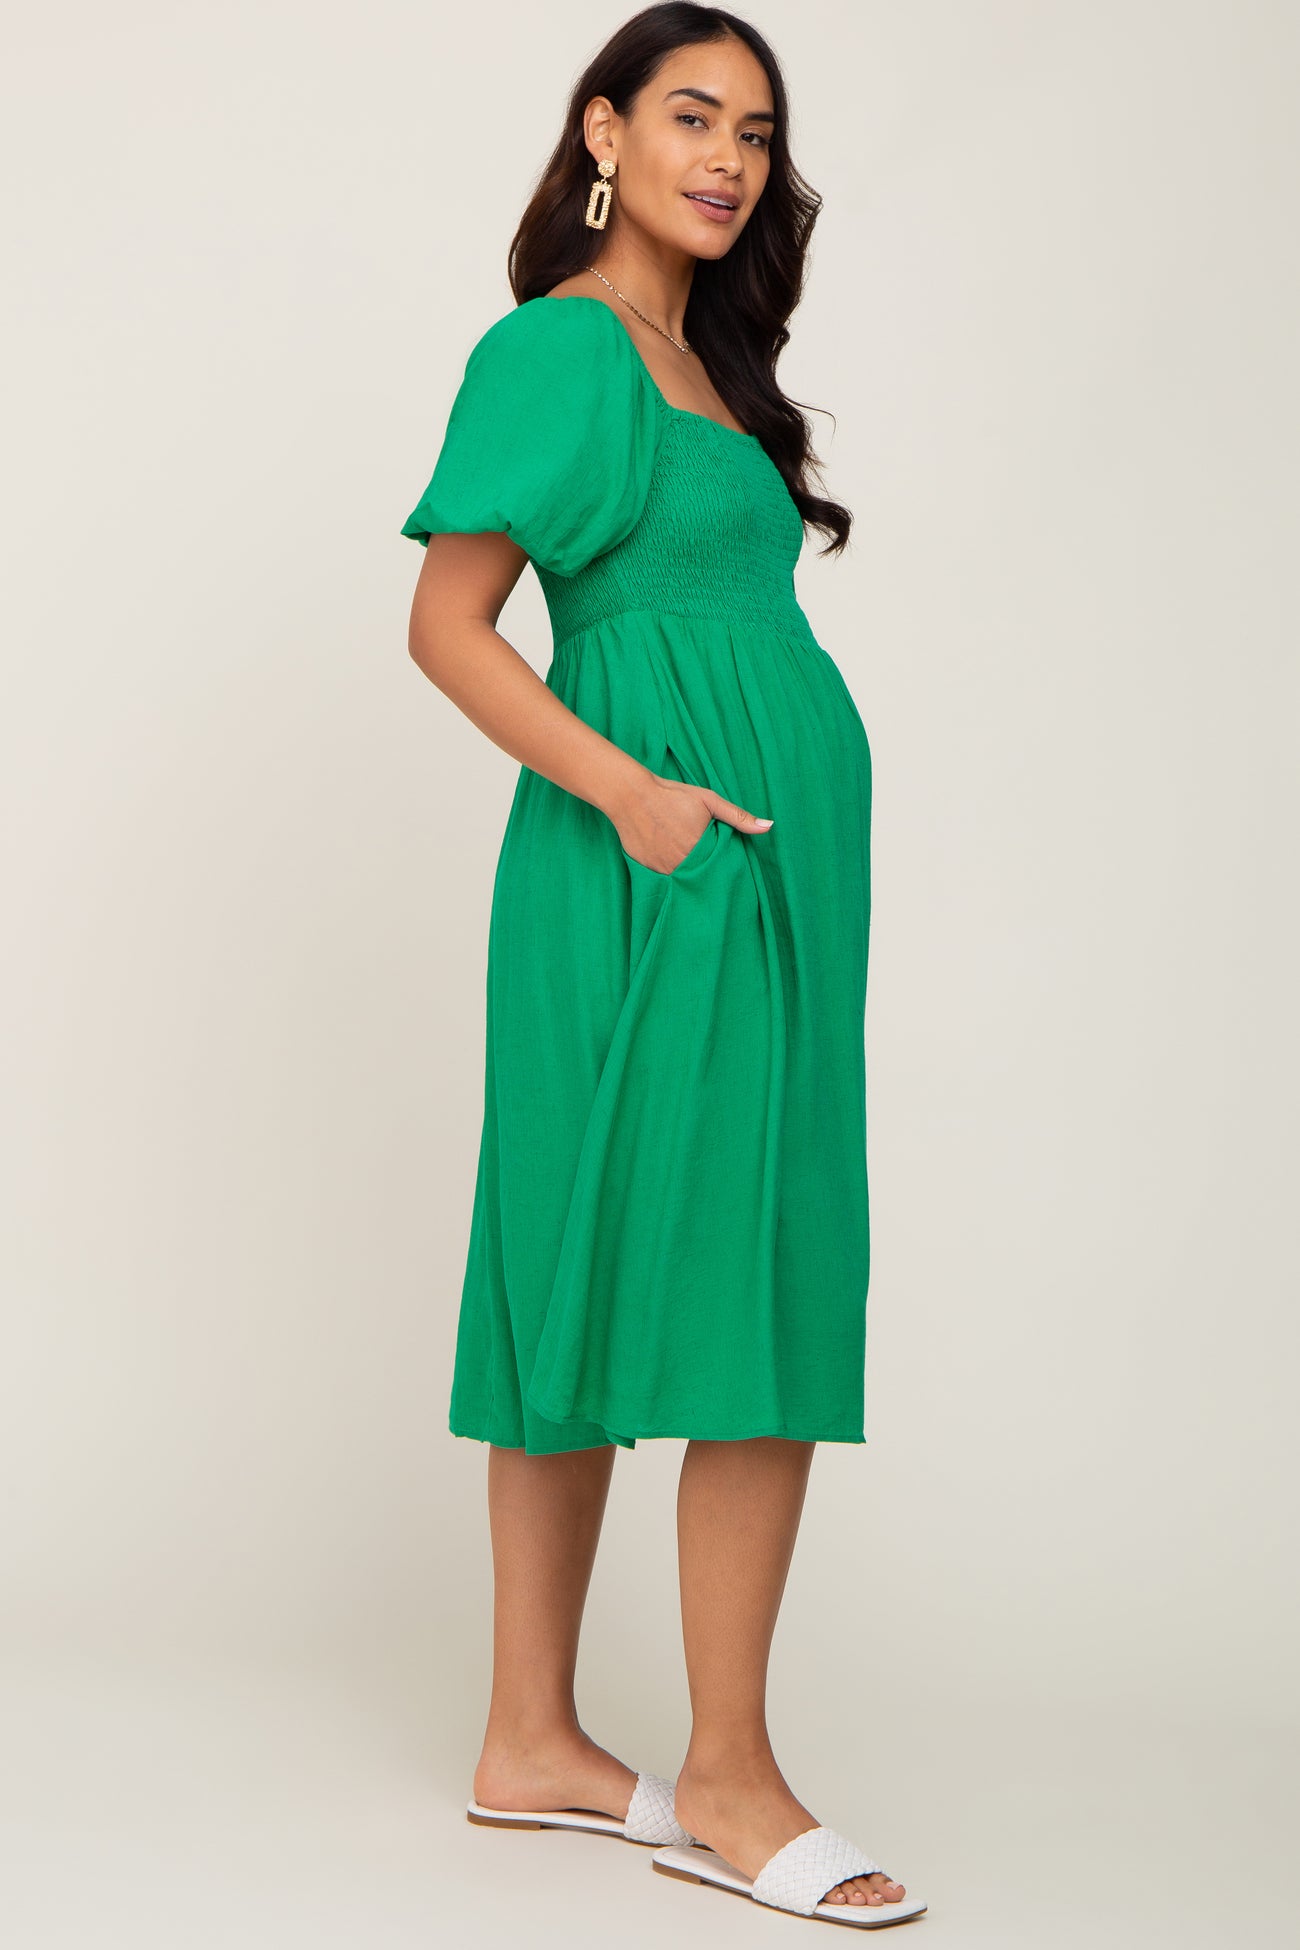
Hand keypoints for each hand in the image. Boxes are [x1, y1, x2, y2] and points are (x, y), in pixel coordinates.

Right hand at [611, 773, 773, 875]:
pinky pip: (663, 877)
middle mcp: (681, 864)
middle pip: (701, 877)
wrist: (630, 795)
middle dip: (705, 873)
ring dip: (687, 874)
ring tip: (687, 859)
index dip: (722, 867)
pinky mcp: (646, 869)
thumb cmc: (672, 795)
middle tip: (706, 863)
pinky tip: (669, 857)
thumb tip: (769, 827)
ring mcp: (662, 869)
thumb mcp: (709, 801)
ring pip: (682, 879)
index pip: (719, 870)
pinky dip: (669, 871)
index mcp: (700, 850)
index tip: (722, 863)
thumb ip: (739, 818)